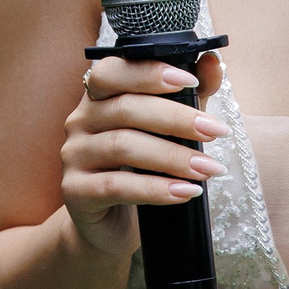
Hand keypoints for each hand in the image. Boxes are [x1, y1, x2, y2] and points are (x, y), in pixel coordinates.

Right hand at [60, 51, 225, 258]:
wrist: (113, 225)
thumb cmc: (142, 169)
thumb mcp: (171, 129)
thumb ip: (191, 95)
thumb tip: (213, 63)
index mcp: (98, 97)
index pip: (112, 71)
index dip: (149, 72)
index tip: (191, 81)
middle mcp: (80, 121)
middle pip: (126, 109)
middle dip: (176, 119)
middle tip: (215, 131)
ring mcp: (73, 156)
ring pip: (123, 146)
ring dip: (172, 157)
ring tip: (208, 169)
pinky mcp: (74, 191)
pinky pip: (116, 186)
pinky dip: (155, 189)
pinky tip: (185, 192)